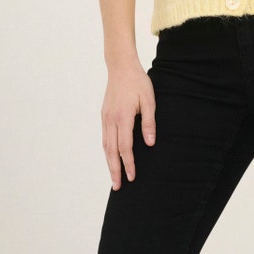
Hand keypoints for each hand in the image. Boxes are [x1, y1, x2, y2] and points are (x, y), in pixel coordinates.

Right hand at [101, 60, 155, 188]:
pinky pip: (104, 137)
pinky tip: (111, 157)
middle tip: (118, 186)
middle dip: (115, 170)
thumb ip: (149, 122)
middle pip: (111, 151)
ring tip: (114, 176)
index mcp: (123, 117)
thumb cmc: (138, 82)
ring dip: (109, 162)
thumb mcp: (149, 100)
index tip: (132, 176)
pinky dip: (107, 150)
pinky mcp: (104, 115)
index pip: (125, 147)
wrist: (120, 66)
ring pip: (105, 145)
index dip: (129, 163)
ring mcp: (105, 117)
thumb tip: (150, 143)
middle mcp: (111, 120)